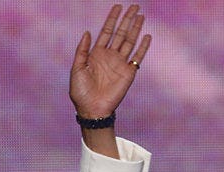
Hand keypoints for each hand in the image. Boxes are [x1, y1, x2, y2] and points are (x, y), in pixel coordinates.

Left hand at [69, 4, 150, 118]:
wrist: (91, 109)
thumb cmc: (80, 91)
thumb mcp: (76, 68)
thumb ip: (82, 50)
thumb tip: (87, 32)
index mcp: (96, 54)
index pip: (106, 32)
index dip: (112, 19)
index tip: (117, 6)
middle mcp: (110, 56)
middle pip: (120, 33)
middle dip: (127, 19)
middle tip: (134, 6)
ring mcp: (120, 63)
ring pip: (130, 41)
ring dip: (135, 28)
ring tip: (141, 16)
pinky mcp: (129, 72)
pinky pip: (137, 57)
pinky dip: (143, 47)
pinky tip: (147, 36)